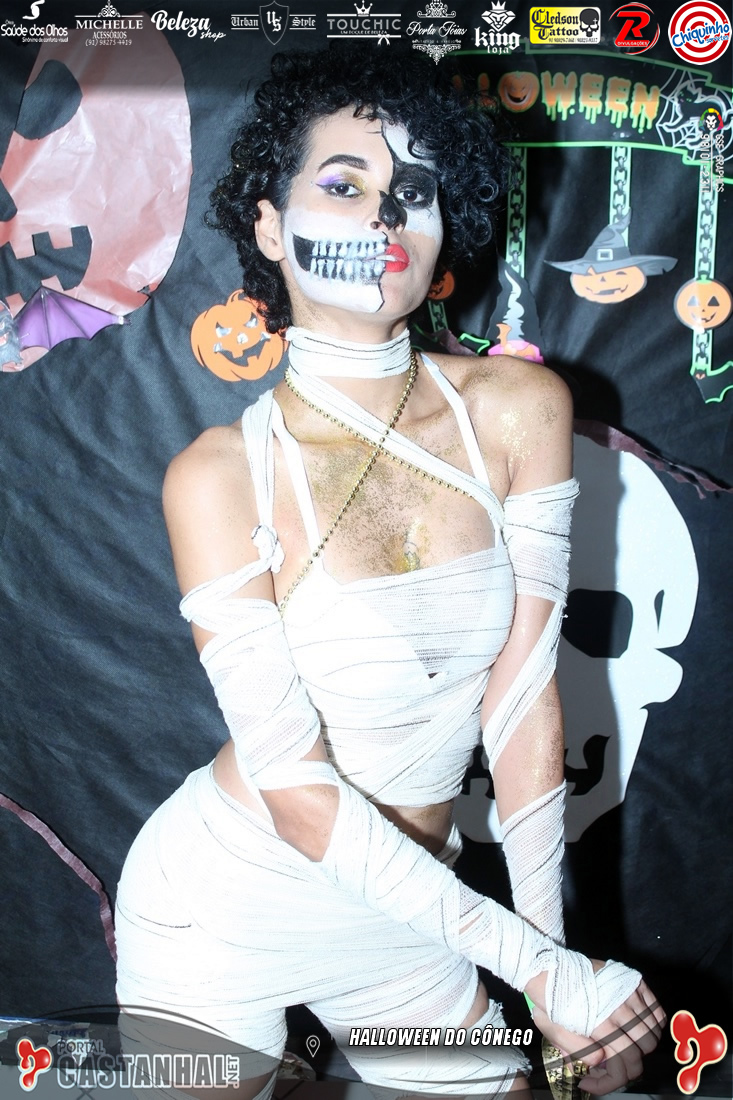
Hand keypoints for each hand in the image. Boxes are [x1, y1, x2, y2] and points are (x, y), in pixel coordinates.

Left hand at [525, 961, 665, 1095]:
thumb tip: (601, 1063)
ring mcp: (628, 992)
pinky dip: (653, 1026)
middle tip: (613, 1062)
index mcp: (599, 1021)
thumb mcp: (551, 1029)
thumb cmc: (550, 998)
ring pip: (653, 1033)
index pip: (624, 1063)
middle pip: (644, 1050)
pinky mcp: (634, 981)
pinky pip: (658, 1012)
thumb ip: (576, 1051)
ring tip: (624, 1044)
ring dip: (642, 1046)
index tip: (593, 1082)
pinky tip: (636, 1029)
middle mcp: (618, 1006)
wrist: (548, 966)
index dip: (613, 1082)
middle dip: (630, 1064)